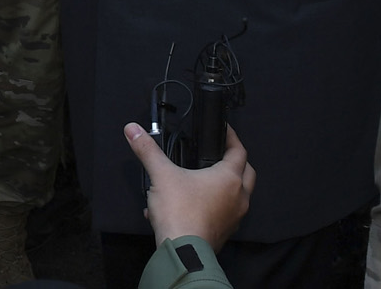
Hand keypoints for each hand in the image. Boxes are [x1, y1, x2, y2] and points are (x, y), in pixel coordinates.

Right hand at [125, 122, 254, 248]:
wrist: (183, 251)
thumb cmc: (179, 212)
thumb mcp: (161, 175)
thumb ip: (147, 150)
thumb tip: (133, 130)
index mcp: (229, 178)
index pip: (239, 151)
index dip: (232, 138)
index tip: (225, 131)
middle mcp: (238, 197)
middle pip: (247, 173)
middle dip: (237, 163)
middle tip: (222, 156)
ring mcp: (234, 217)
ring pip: (238, 196)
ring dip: (227, 188)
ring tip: (205, 182)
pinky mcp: (225, 233)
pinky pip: (225, 215)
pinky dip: (215, 208)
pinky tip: (191, 208)